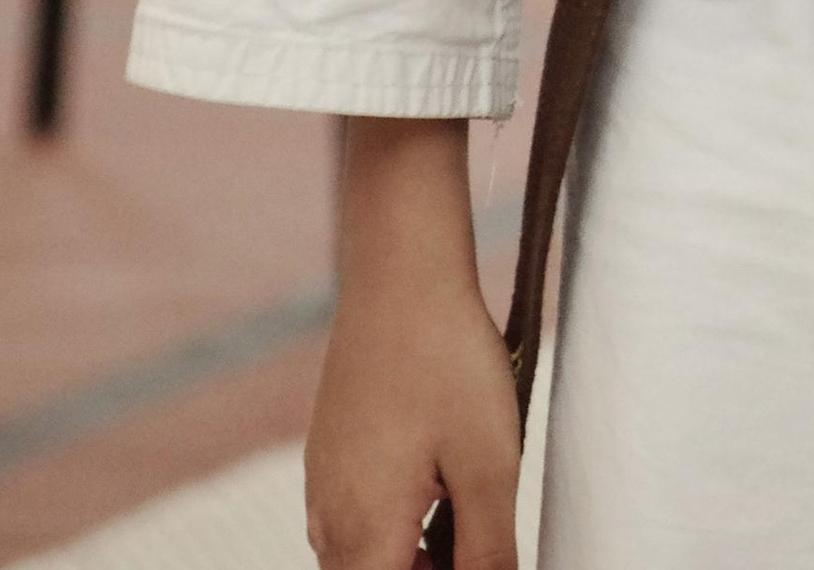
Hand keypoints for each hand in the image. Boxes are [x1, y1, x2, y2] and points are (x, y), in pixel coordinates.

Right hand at [306, 125, 521, 569]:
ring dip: (412, 556)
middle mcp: (328, 522)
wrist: (402, 273)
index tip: (478, 556)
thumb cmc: (447, 361)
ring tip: (467, 507)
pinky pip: (357, 519)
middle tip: (480, 538)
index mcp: (363, 538)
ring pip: (364, 557)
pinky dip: (396, 524)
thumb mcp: (489, 466)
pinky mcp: (330, 454)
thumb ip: (488, 555)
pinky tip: (439, 477)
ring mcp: (323, 486)